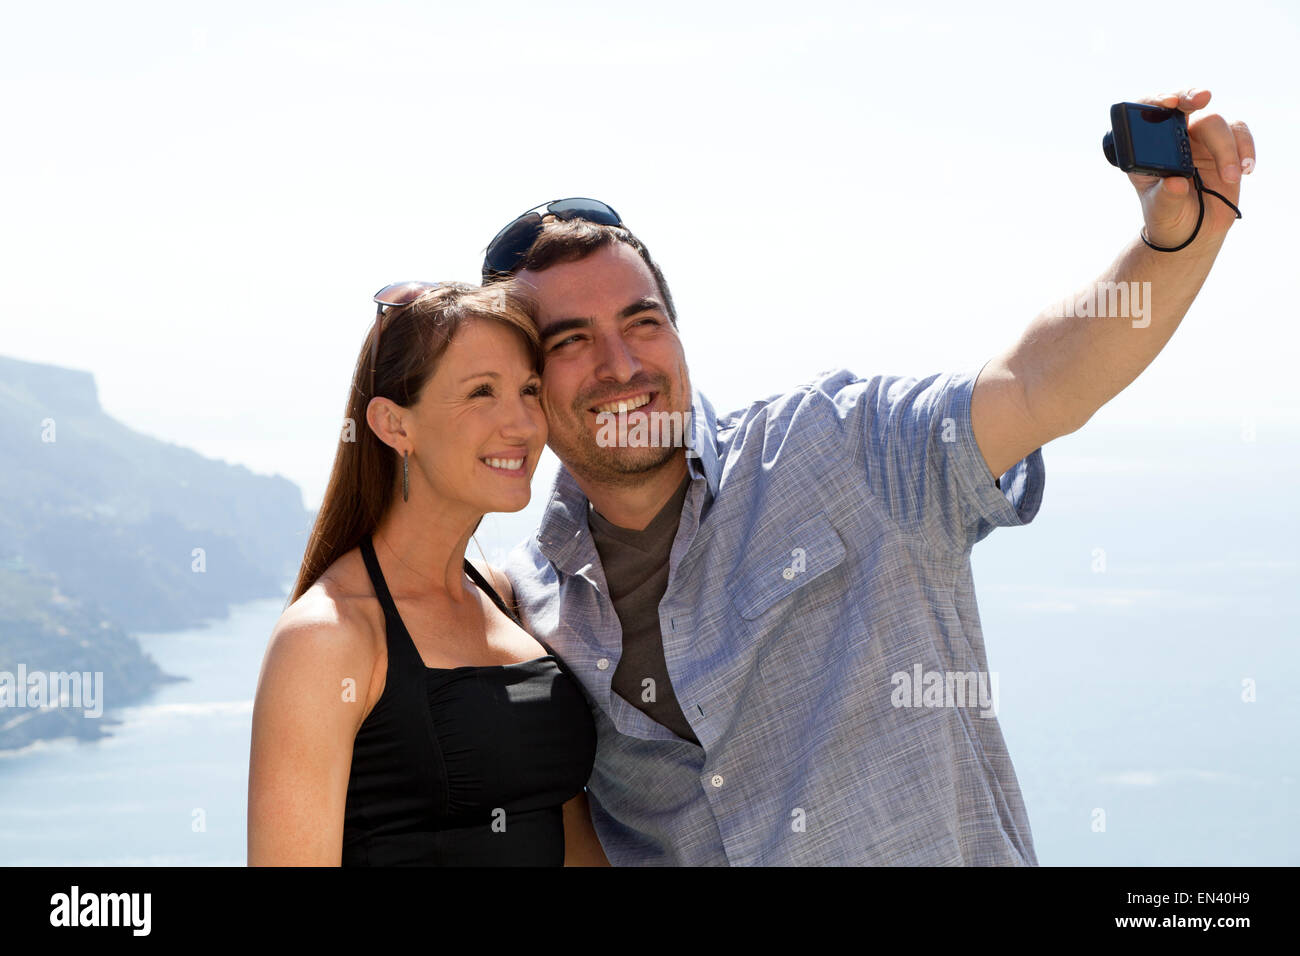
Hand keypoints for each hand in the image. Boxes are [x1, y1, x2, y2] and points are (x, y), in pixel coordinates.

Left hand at [1129, 88, 1254, 247]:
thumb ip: (1166, 196)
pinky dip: (1246, 148)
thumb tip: (1175, 182)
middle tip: (1203, 97)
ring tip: (1231, 177)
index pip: (1150, 114)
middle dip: (1193, 97)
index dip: (1157, 100)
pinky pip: (1239, 133)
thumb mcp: (1161, 211)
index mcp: (1150, 148)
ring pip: (1217, 122)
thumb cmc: (1167, 217)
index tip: (1169, 102)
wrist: (1191, 233)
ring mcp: (1201, 140)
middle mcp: (1175, 137)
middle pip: (1186, 107)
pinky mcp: (1226, 146)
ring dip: (1227, 148)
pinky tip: (1246, 171)